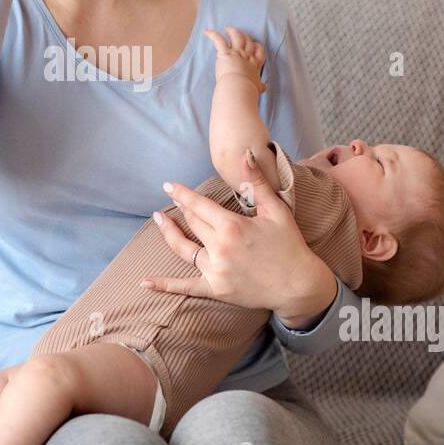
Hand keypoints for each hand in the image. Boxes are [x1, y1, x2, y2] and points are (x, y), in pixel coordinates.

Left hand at [145, 149, 335, 323]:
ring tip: (159, 220)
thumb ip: (256, 182)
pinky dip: (164, 285)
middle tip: (173, 200)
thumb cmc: (289, 245)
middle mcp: (220, 248)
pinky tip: (144, 282)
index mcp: (232, 227)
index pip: (198, 205)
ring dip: (168, 233)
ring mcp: (216, 271)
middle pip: (192, 223)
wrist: (299, 285)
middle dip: (182, 209)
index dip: (181, 194)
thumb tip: (245, 154)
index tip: (168, 185)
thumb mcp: (276, 210)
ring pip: (183, 249)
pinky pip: (185, 287)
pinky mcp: (216, 290)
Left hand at [202, 26, 265, 94]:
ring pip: (236, 36)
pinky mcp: (225, 53)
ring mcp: (237, 53)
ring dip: (232, 31)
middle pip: (248, 41)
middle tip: (240, 34)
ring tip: (228, 28)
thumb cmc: (247, 90)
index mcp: (255, 64)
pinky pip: (219, 39)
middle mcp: (247, 56)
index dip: (256, 45)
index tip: (254, 44)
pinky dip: (212, 34)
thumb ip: (259, 86)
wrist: (239, 89)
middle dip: (245, 36)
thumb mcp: (257, 87)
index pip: (259, 50)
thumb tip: (262, 88)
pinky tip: (207, 31)